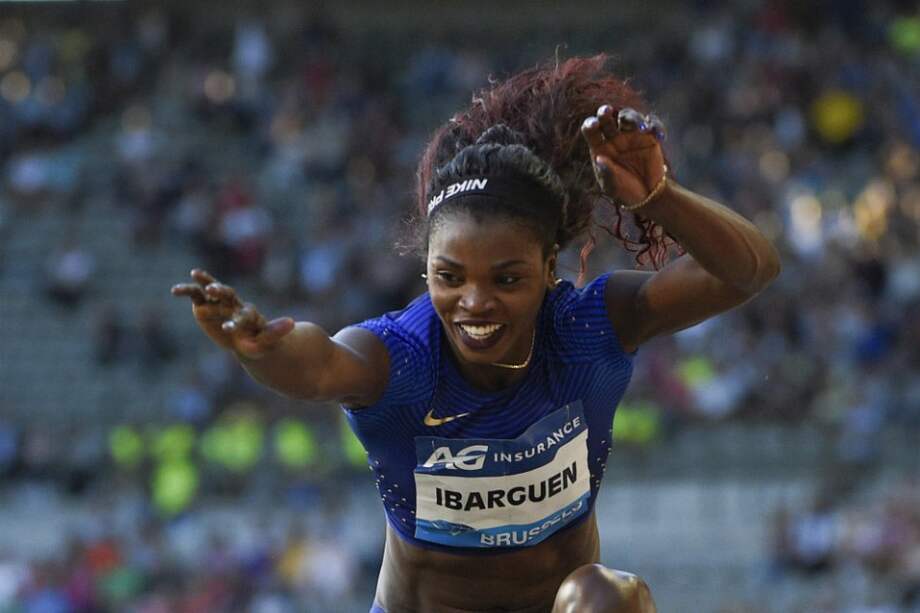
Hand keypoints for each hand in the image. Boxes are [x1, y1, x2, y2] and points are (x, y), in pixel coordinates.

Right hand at [171, 269, 294, 358]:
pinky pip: (196, 295)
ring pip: (212, 290)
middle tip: (214, 289)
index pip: (245, 315)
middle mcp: (234, 305)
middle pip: (229, 295)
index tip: (228, 328)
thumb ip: (276, 332)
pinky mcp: (205, 306)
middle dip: (222, 292)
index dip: (237, 321)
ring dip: (206, 283)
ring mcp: (218, 304)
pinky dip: (187, 290)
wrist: (247, 340)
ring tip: (195, 274)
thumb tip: (292, 323)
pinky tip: (175, 290)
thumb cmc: (259, 342)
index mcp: (250, 315)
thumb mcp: (267, 342)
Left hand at [581, 106, 666, 206]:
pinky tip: (660, 137)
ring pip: (629, 116)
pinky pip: (652, 124)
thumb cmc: (624, 190)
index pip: (591, 130)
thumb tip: (600, 159)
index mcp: (600, 147)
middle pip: (608, 118)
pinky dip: (656, 127)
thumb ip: (607, 172)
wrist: (647, 195)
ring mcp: (631, 134)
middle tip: (606, 111)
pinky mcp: (649, 136)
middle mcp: (613, 137)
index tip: (594, 125)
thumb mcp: (613, 186)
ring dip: (634, 118)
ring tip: (643, 128)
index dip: (590, 124)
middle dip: (605, 112)